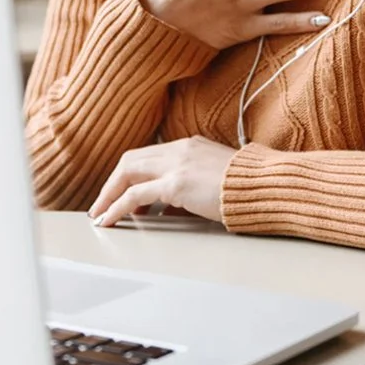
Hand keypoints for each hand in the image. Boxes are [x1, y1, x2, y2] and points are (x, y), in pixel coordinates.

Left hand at [88, 137, 234, 225]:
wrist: (264, 185)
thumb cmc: (247, 186)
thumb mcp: (216, 177)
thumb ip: (193, 184)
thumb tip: (174, 205)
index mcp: (190, 145)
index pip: (149, 155)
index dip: (130, 174)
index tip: (122, 192)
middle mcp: (180, 149)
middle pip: (132, 160)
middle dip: (112, 183)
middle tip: (102, 204)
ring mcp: (177, 165)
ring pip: (127, 173)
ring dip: (109, 195)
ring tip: (100, 214)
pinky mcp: (176, 184)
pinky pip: (135, 195)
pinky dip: (116, 207)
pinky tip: (109, 219)